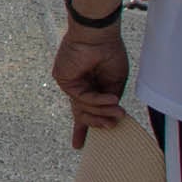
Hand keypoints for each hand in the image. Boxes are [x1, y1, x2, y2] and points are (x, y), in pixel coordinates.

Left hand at [51, 18, 129, 146]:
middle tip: (112, 126)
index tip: (79, 146)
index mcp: (89, 87)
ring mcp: (69, 84)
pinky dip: (97, 101)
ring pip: (82, 109)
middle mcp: (77, 87)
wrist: (99, 34)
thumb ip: (110, 100)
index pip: (83, 111)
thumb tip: (111, 117)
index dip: (82, 128)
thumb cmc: (109, 53)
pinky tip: (111, 99)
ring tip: (118, 112)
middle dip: (96, 124)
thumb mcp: (115, 82)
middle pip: (81, 114)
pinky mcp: (63, 80)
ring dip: (102, 113)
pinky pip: (81, 97)